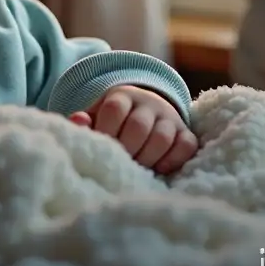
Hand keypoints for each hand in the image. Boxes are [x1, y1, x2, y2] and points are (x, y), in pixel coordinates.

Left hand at [69, 85, 197, 175]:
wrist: (143, 110)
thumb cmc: (112, 122)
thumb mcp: (96, 116)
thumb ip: (84, 122)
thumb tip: (78, 121)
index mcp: (122, 96)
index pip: (114, 109)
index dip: (106, 132)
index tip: (102, 149)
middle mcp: (148, 103)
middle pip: (138, 126)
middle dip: (127, 150)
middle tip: (119, 163)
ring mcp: (169, 117)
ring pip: (163, 137)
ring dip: (147, 158)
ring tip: (136, 169)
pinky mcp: (185, 132)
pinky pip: (187, 145)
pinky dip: (174, 159)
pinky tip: (159, 169)